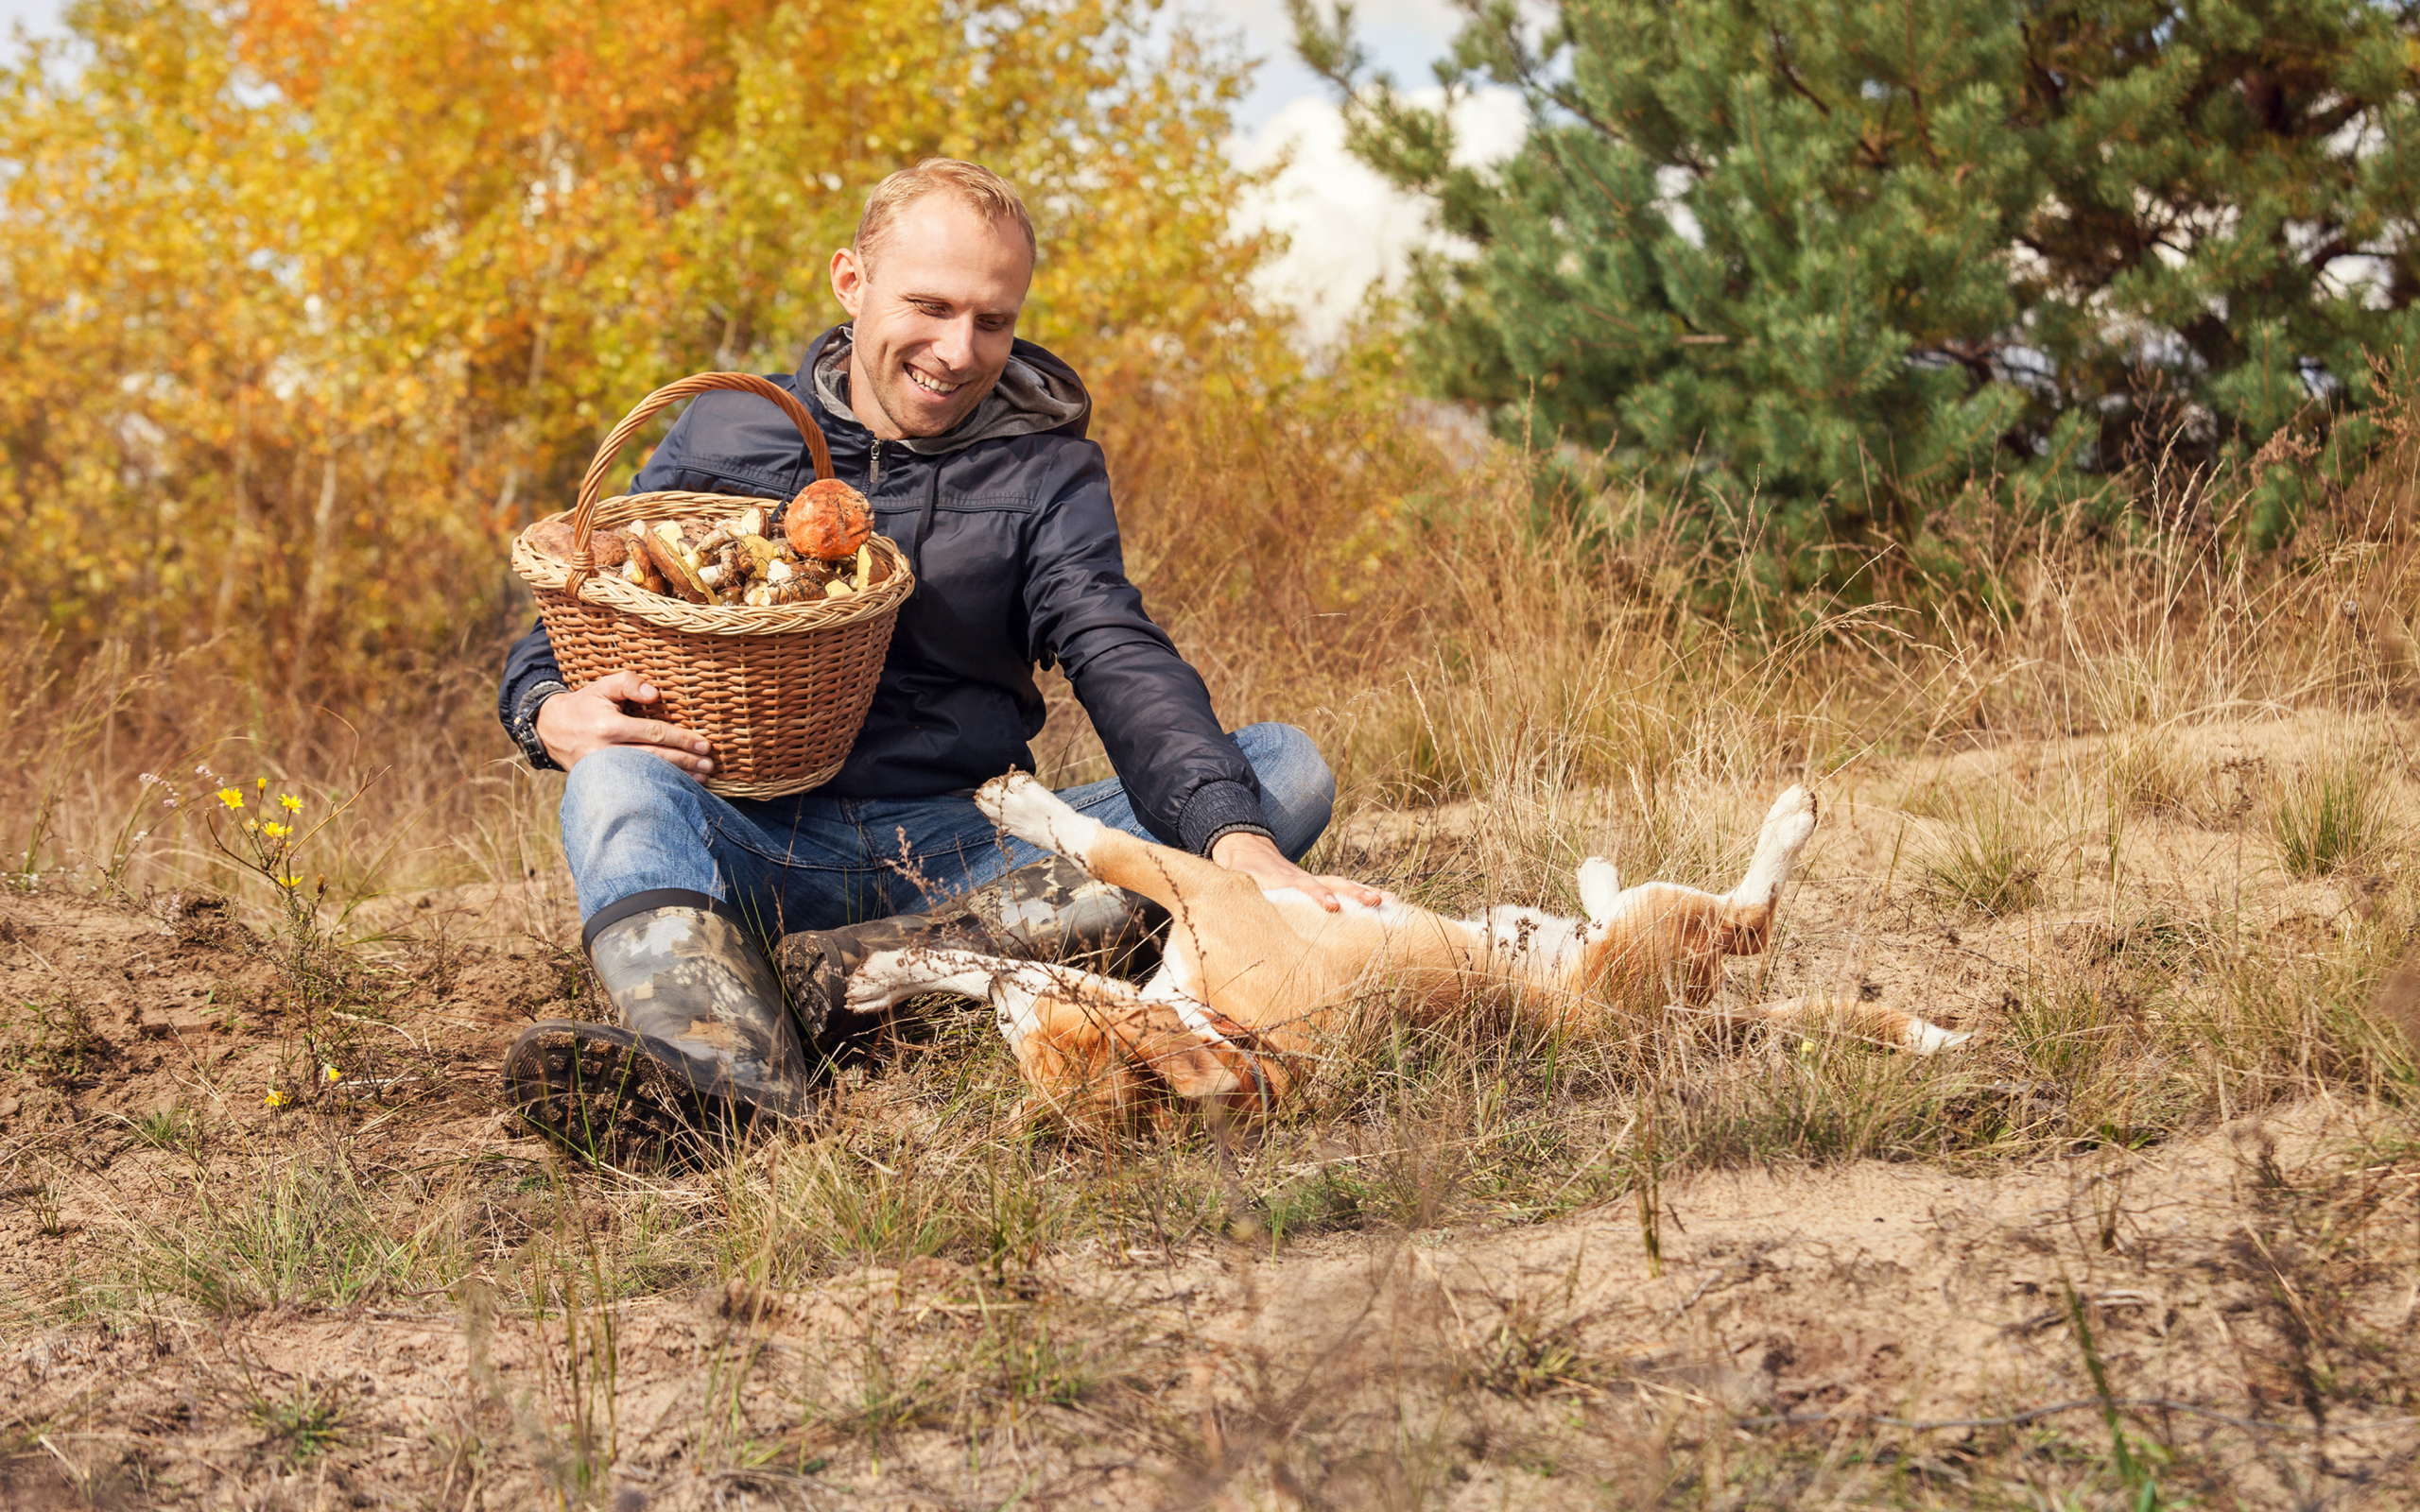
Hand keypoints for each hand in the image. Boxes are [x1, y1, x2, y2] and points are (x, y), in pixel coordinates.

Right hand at [534, 670, 715, 777]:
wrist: (550, 729)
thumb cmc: (584, 704)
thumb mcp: (602, 686)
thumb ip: (628, 682)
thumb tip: (655, 694)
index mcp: (608, 726)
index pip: (653, 734)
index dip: (681, 739)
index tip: (704, 744)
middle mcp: (605, 751)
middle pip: (654, 758)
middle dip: (684, 762)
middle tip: (709, 765)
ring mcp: (602, 770)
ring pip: (645, 775)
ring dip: (675, 778)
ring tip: (701, 778)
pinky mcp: (599, 781)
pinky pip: (633, 785)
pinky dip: (656, 785)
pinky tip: (675, 787)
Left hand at [1210, 831, 1388, 912]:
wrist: (1246, 850)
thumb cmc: (1236, 875)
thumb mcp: (1228, 884)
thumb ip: (1230, 896)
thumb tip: (1228, 914)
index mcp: (1276, 880)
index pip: (1298, 888)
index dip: (1314, 895)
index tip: (1331, 905)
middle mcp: (1299, 879)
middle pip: (1328, 883)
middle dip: (1350, 893)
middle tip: (1372, 902)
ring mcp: (1312, 881)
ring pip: (1341, 885)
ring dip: (1363, 894)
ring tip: (1386, 901)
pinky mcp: (1320, 887)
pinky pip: (1346, 889)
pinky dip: (1367, 894)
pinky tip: (1391, 902)